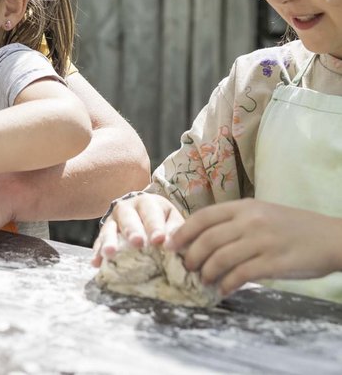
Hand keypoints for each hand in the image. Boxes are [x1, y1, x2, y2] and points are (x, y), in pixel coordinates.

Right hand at [91, 193, 184, 266]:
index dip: (155, 227)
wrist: (143, 212)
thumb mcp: (171, 219)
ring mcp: (113, 220)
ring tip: (109, 253)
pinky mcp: (104, 232)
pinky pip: (98, 241)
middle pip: (128, 218)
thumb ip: (175, 230)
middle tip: (137, 242)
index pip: (151, 214)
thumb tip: (173, 245)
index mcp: (147, 202)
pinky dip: (97, 252)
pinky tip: (96, 263)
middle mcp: (127, 208)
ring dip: (109, 241)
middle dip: (132, 230)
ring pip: (109, 228)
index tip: (159, 240)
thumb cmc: (161, 219)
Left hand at [166, 199, 341, 294]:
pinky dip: (227, 283)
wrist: (330, 238)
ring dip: (207, 272)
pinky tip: (223, 289)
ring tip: (203, 280)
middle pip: (207, 239)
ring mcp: (262, 241)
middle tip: (186, 268)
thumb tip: (204, 240)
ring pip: (221, 257)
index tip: (170, 245)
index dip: (183, 231)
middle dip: (191, 256)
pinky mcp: (275, 262)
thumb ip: (235, 222)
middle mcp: (250, 221)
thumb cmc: (292, 227)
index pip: (204, 217)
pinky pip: (241, 274)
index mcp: (244, 206)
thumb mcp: (261, 214)